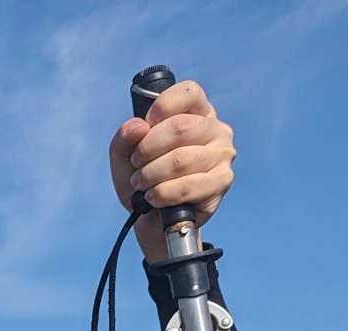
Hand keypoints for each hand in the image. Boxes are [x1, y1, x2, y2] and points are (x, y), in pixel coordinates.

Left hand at [107, 78, 235, 263]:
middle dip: (147, 149)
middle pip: (180, 127)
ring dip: (151, 175)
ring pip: (181, 159)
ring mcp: (222, 155)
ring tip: (141, 184)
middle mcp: (215, 129)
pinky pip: (188, 185)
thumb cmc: (144, 180)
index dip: (160, 109)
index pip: (188, 92)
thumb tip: (138, 126)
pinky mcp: (222, 181)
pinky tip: (153, 197)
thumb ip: (124, 136)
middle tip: (136, 164)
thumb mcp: (125, 156)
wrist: (153, 220)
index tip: (143, 130)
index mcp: (196, 112)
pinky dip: (162, 193)